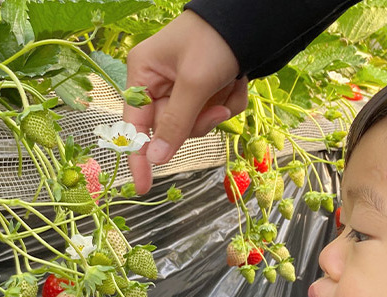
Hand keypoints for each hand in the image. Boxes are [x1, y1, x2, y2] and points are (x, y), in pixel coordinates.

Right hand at [124, 9, 247, 193]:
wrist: (250, 19)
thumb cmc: (214, 40)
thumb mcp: (194, 82)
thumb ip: (175, 123)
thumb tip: (156, 158)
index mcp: (144, 74)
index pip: (135, 125)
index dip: (140, 156)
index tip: (143, 186)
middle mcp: (159, 82)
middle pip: (173, 127)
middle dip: (200, 120)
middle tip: (219, 106)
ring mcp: (183, 86)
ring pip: (197, 122)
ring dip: (219, 108)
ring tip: (231, 83)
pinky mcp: (205, 88)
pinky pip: (215, 111)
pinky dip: (230, 100)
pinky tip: (238, 80)